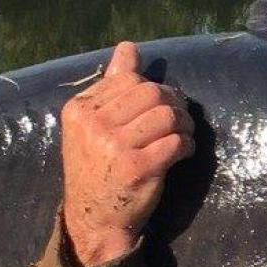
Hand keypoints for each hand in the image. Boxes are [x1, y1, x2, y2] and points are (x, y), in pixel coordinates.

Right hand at [60, 41, 194, 266]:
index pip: (128, 79)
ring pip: (167, 115)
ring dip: (184, 123)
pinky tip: (184, 151)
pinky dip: (187, 144)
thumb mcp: (91, 126)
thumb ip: (110, 86)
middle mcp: (94, 125)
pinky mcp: (139, 168)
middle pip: (152, 93)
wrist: (94, 219)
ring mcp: (115, 147)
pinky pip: (176, 142)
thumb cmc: (95, 168)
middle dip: (174, 102)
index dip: (152, 88)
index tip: (159, 105)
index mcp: (79, 110)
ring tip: (184, 134)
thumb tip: (127, 47)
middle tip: (179, 119)